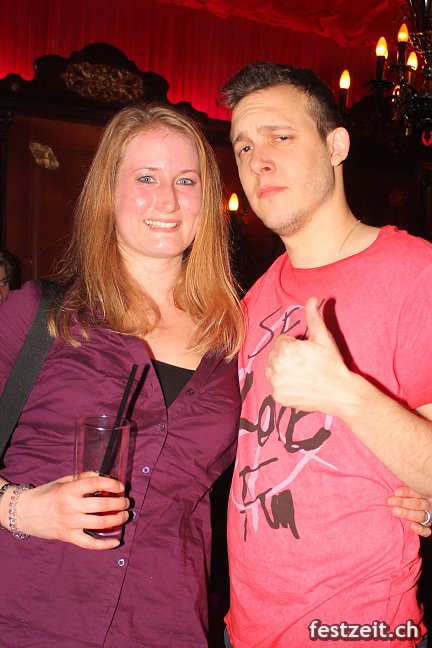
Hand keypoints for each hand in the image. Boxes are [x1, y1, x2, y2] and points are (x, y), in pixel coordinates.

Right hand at [5, 473, 128, 549]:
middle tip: (126, 502)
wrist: (23, 512)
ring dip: (117, 520)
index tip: (120, 486)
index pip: (95, 484)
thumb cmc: (45, 494)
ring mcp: (69, 523)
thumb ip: (82, 478)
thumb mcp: (62, 481)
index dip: (111, 484)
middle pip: (102, 505)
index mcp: (68, 490)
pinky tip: (116, 542)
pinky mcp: (67, 537)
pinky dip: (104, 545)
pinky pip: (89, 543)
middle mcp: (69, 506)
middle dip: (119, 503)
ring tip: (124, 516)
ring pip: (99, 523)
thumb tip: (103, 476)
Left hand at [265, 296, 351, 414]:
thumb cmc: (332, 364)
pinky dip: (282, 385)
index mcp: (286, 349)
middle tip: (304, 363)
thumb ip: (313, 317)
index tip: (305, 352)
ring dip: (280, 369)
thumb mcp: (323, 338)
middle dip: (286, 356)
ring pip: (271, 370)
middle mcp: (277, 365)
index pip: (281, 341)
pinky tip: (297, 385)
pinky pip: (274, 386)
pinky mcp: (277, 396)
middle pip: (274, 355)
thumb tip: (311, 299)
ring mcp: (276, 383)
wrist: (339, 392)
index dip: (294, 345)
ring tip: (299, 373)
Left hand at [388, 485, 431, 537]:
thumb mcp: (413, 486)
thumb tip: (394, 474)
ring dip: (407, 514)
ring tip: (394, 511)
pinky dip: (420, 530)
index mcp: (426, 492)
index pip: (418, 492)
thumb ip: (406, 484)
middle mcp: (429, 503)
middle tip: (390, 501)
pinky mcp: (428, 526)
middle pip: (419, 503)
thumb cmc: (410, 493)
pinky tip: (412, 526)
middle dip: (403, 502)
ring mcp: (430, 515)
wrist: (417, 504)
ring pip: (422, 516)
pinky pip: (427, 531)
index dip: (407, 492)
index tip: (396, 492)